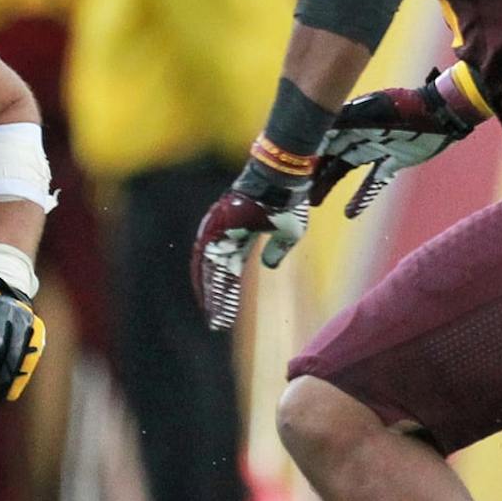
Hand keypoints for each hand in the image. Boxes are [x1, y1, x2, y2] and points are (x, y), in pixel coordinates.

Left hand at [193, 159, 309, 330]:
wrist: (282, 177)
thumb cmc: (288, 199)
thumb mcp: (290, 230)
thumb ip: (278, 248)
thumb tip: (269, 267)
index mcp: (240, 235)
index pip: (230, 269)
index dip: (229, 291)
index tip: (228, 312)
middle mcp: (225, 234)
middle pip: (216, 273)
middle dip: (216, 298)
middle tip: (216, 323)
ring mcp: (219, 231)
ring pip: (211, 270)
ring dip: (212, 295)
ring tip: (215, 318)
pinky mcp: (218, 229)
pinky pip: (212, 262)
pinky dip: (212, 283)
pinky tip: (215, 301)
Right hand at [306, 66, 485, 216]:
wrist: (443, 114)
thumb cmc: (408, 108)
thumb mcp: (373, 111)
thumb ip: (345, 119)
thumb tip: (316, 125)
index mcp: (351, 118)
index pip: (320, 135)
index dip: (304, 149)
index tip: (287, 165)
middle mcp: (359, 132)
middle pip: (329, 154)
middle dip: (311, 171)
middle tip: (293, 190)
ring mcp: (375, 146)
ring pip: (345, 168)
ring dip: (329, 184)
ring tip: (313, 202)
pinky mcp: (393, 161)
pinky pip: (373, 181)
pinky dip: (363, 196)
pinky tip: (349, 213)